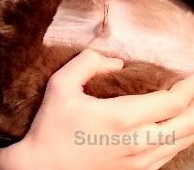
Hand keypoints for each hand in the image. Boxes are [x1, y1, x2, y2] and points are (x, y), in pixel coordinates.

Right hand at [0, 50, 193, 169]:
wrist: (41, 169)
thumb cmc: (51, 126)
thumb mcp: (61, 84)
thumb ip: (88, 62)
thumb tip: (116, 60)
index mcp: (122, 117)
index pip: (170, 103)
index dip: (187, 88)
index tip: (191, 73)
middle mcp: (136, 142)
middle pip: (184, 126)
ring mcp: (137, 161)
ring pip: (179, 143)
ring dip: (191, 123)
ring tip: (192, 105)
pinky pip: (167, 157)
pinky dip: (180, 141)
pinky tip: (179, 130)